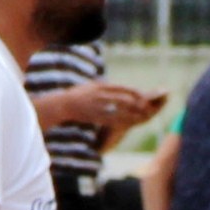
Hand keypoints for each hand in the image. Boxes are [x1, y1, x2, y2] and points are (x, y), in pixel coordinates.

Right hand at [32, 82, 159, 133]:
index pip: (122, 88)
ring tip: (142, 117)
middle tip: (146, 108)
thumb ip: (105, 86)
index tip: (144, 96)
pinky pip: (112, 120)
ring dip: (132, 115)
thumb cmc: (78, 94)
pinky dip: (122, 122)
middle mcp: (100, 95)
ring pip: (119, 112)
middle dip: (137, 104)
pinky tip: (129, 124)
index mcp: (101, 86)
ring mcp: (98, 107)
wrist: (63, 104)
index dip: (135, 92)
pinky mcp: (95, 117)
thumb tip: (118, 86)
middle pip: (124, 100)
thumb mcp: (92, 85)